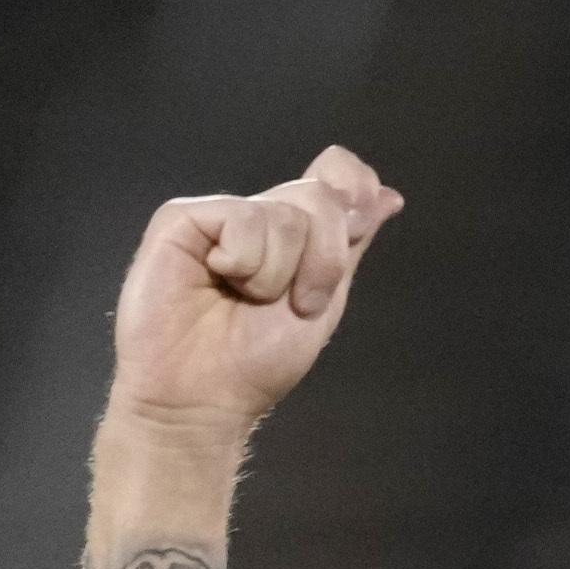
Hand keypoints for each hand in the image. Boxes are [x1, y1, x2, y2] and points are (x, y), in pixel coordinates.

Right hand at [106, 145, 404, 436]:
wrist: (203, 397)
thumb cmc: (256, 360)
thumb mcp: (325, 301)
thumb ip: (350, 245)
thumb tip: (387, 196)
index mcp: (297, 232)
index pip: (337, 172)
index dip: (354, 190)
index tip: (355, 230)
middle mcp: (261, 215)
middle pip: (320, 197)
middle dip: (324, 262)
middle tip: (296, 305)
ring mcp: (222, 214)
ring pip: (286, 215)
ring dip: (279, 275)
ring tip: (246, 299)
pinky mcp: (182, 218)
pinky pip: (242, 218)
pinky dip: (245, 263)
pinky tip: (217, 279)